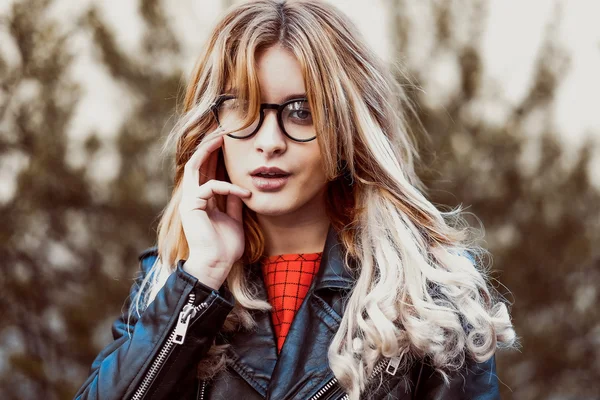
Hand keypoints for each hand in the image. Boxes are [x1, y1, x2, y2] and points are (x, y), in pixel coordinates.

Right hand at [179, 132, 250, 288]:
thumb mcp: (234, 218)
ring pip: (195, 167)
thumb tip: (242, 187)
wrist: (216, 265)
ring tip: (224, 138)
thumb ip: (234, 202)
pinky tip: (245, 192)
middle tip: (223, 129)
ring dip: (209, 150)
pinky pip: (210, 186)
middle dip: (209, 145)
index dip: (216, 155)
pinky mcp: (191, 205)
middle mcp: (193, 197)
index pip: (208, 171)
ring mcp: (190, 200)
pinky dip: (229, 187)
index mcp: (203, 200)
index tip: (229, 142)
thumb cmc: (225, 247)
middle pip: (198, 164)